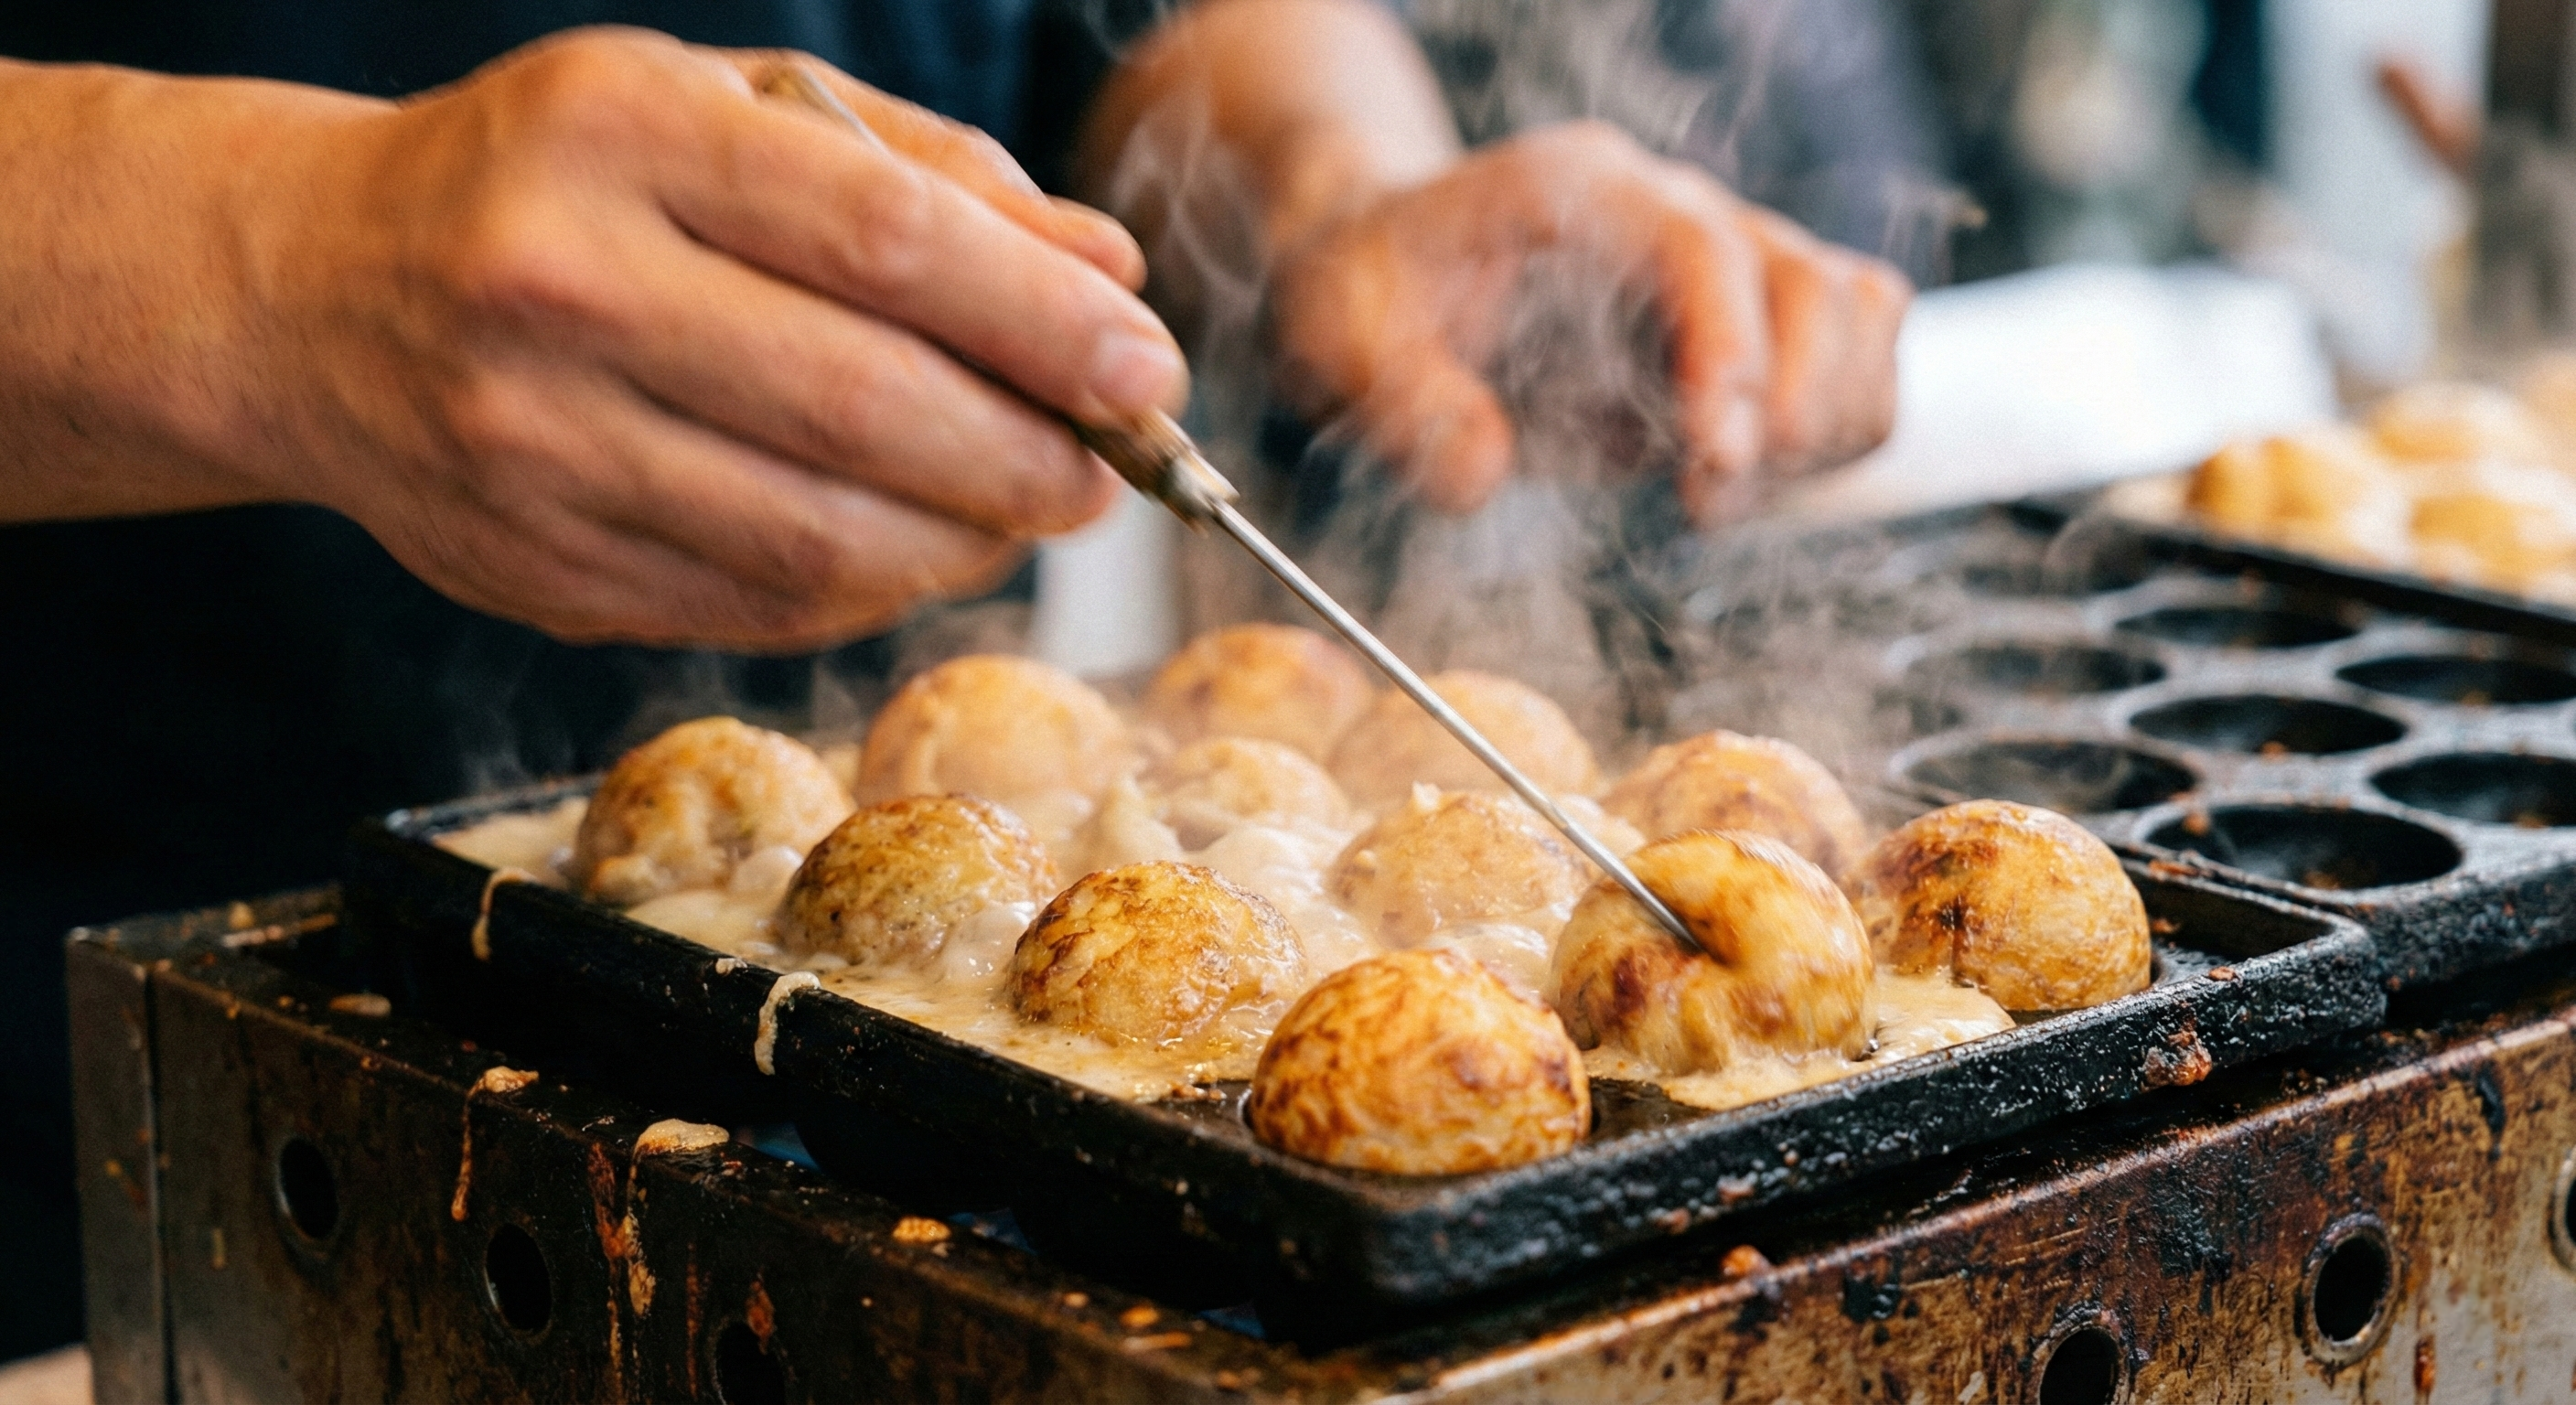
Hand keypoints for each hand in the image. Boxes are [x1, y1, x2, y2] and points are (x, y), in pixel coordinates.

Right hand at [210, 29, 1183, 647]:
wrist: (303, 292)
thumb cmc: (557, 176)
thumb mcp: (724, 110)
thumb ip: (923, 176)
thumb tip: (1107, 271)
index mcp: (618, 134)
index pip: (884, 241)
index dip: (1044, 321)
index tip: (1146, 371)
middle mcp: (558, 289)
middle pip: (863, 407)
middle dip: (1030, 457)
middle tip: (1112, 471)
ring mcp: (530, 446)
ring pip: (816, 538)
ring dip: (967, 543)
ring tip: (1031, 510)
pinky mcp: (530, 567)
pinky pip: (755, 607)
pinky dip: (874, 590)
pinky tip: (920, 548)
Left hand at [1267, 121, 1909, 524]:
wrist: (1389, 272)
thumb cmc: (1373, 295)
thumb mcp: (1344, 342)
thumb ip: (1405, 406)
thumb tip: (1479, 473)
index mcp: (1582, 192)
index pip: (1703, 249)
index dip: (1730, 356)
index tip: (1713, 464)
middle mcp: (1677, 210)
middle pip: (1814, 279)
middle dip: (1788, 412)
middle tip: (1704, 503)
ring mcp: (1728, 261)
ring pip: (1860, 310)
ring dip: (1826, 423)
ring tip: (1721, 493)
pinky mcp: (1751, 321)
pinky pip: (1857, 350)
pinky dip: (1836, 428)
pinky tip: (1744, 478)